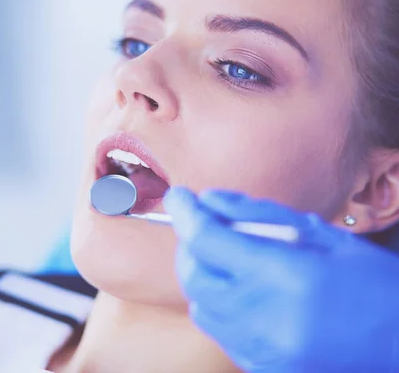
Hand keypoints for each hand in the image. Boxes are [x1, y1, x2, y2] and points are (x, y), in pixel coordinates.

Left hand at [164, 187, 398, 372]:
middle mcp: (266, 317)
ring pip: (199, 305)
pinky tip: (240, 291)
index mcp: (285, 275)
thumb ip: (259, 214)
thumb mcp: (322, 235)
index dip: (185, 213)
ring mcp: (262, 350)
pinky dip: (218, 305)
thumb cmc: (373, 284)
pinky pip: (219, 332)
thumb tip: (209, 200)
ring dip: (202, 275)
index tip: (178, 197)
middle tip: (201, 226)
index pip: (208, 239)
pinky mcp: (263, 368)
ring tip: (225, 259)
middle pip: (193, 275)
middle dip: (189, 245)